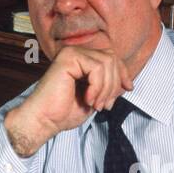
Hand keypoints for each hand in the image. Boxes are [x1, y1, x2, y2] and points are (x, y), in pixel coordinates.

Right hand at [4, 46, 133, 156]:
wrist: (45, 120)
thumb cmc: (65, 112)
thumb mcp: (95, 96)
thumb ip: (108, 85)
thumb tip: (127, 81)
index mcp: (81, 60)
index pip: (112, 58)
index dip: (123, 73)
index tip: (128, 88)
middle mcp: (76, 52)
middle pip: (112, 58)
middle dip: (114, 84)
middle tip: (104, 105)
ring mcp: (71, 52)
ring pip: (107, 63)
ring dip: (106, 89)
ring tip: (96, 105)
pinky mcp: (68, 57)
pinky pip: (97, 68)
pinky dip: (97, 87)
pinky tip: (88, 99)